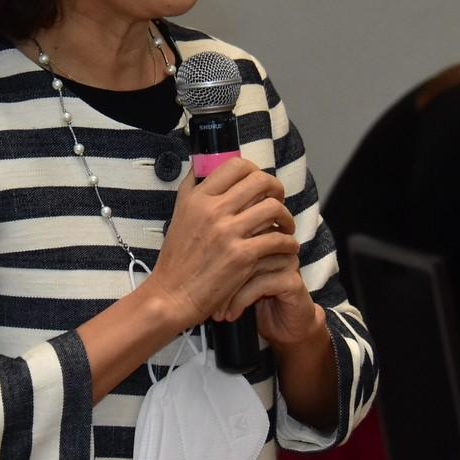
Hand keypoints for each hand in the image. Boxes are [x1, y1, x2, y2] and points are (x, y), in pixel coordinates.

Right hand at [145, 157, 298, 330]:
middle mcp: (213, 210)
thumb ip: (193, 188)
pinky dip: (287, 242)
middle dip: (276, 189)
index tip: (260, 185)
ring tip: (284, 227)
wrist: (172, 294)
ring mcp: (228, 233)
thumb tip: (205, 164)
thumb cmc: (177, 258)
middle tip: (278, 201)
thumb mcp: (179, 214)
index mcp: (198, 197)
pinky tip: (286, 247)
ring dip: (286, 217)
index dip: (255, 171)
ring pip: (273, 208)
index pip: (236, 165)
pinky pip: (277, 239)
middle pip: (260, 181)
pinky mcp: (241, 256)